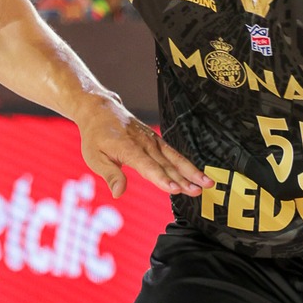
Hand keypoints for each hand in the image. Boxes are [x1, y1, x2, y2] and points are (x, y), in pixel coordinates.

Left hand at [76, 99, 208, 199]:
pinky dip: (186, 165)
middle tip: (198, 191)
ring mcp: (152, 141)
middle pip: (166, 164)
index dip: (161, 179)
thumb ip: (110, 175)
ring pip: (175, 159)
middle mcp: (144, 143)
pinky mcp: (156, 141)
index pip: (148, 166)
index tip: (175, 189)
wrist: (100, 109)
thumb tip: (118, 193)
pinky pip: (173, 154)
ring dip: (191, 172)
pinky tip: (198, 175)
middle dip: (184, 178)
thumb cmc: (95, 136)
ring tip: (207, 184)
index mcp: (128, 148)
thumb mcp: (94, 157)